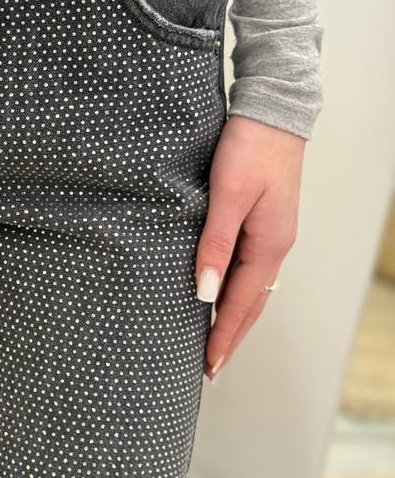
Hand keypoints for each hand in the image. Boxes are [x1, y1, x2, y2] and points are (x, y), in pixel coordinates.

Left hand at [194, 113, 305, 380]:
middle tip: (211, 367)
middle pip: (252, 303)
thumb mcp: (227, 195)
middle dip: (231, 336)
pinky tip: (224, 293)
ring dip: (235, 316)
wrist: (274, 110)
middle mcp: (275, 245)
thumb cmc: (249, 147)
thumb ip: (214, 244)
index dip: (222, 336)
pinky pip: (252, 268)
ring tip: (216, 340)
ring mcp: (274, 233)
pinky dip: (239, 290)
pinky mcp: (267, 220)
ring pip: (253, 287)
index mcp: (268, 244)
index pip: (240, 303)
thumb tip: (203, 293)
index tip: (208, 365)